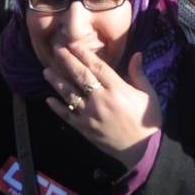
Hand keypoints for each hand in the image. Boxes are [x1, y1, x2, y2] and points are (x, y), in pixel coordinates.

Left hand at [43, 49, 160, 166]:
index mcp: (117, 88)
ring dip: (56, 81)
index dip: (83, 53)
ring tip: (46, 71)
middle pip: (80, 75)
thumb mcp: (148, 95)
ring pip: (69, 94)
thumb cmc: (147, 120)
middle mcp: (101, 99)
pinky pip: (67, 115)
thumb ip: (138, 74)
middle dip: (66, 60)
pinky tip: (48, 100)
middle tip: (55, 49)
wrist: (143, 150)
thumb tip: (136, 54)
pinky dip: (57, 108)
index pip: (97, 66)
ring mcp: (90, 114)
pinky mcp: (84, 128)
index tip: (72, 44)